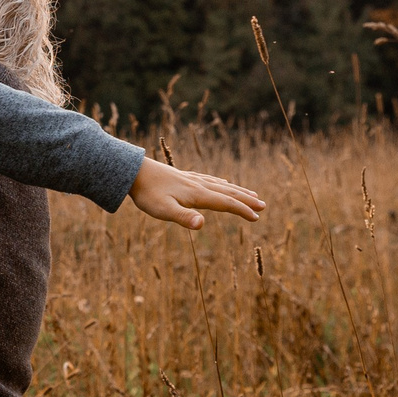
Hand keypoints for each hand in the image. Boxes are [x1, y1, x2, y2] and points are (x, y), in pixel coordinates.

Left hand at [126, 158, 265, 229]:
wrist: (133, 171)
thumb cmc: (147, 194)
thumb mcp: (163, 210)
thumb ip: (183, 217)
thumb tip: (201, 225)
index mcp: (198, 195)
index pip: (226, 203)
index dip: (242, 210)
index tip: (257, 218)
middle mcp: (198, 185)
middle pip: (228, 193)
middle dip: (246, 200)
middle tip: (264, 206)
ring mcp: (192, 180)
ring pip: (221, 186)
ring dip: (238, 191)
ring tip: (252, 195)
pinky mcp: (184, 177)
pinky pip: (210, 180)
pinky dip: (222, 184)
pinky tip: (223, 184)